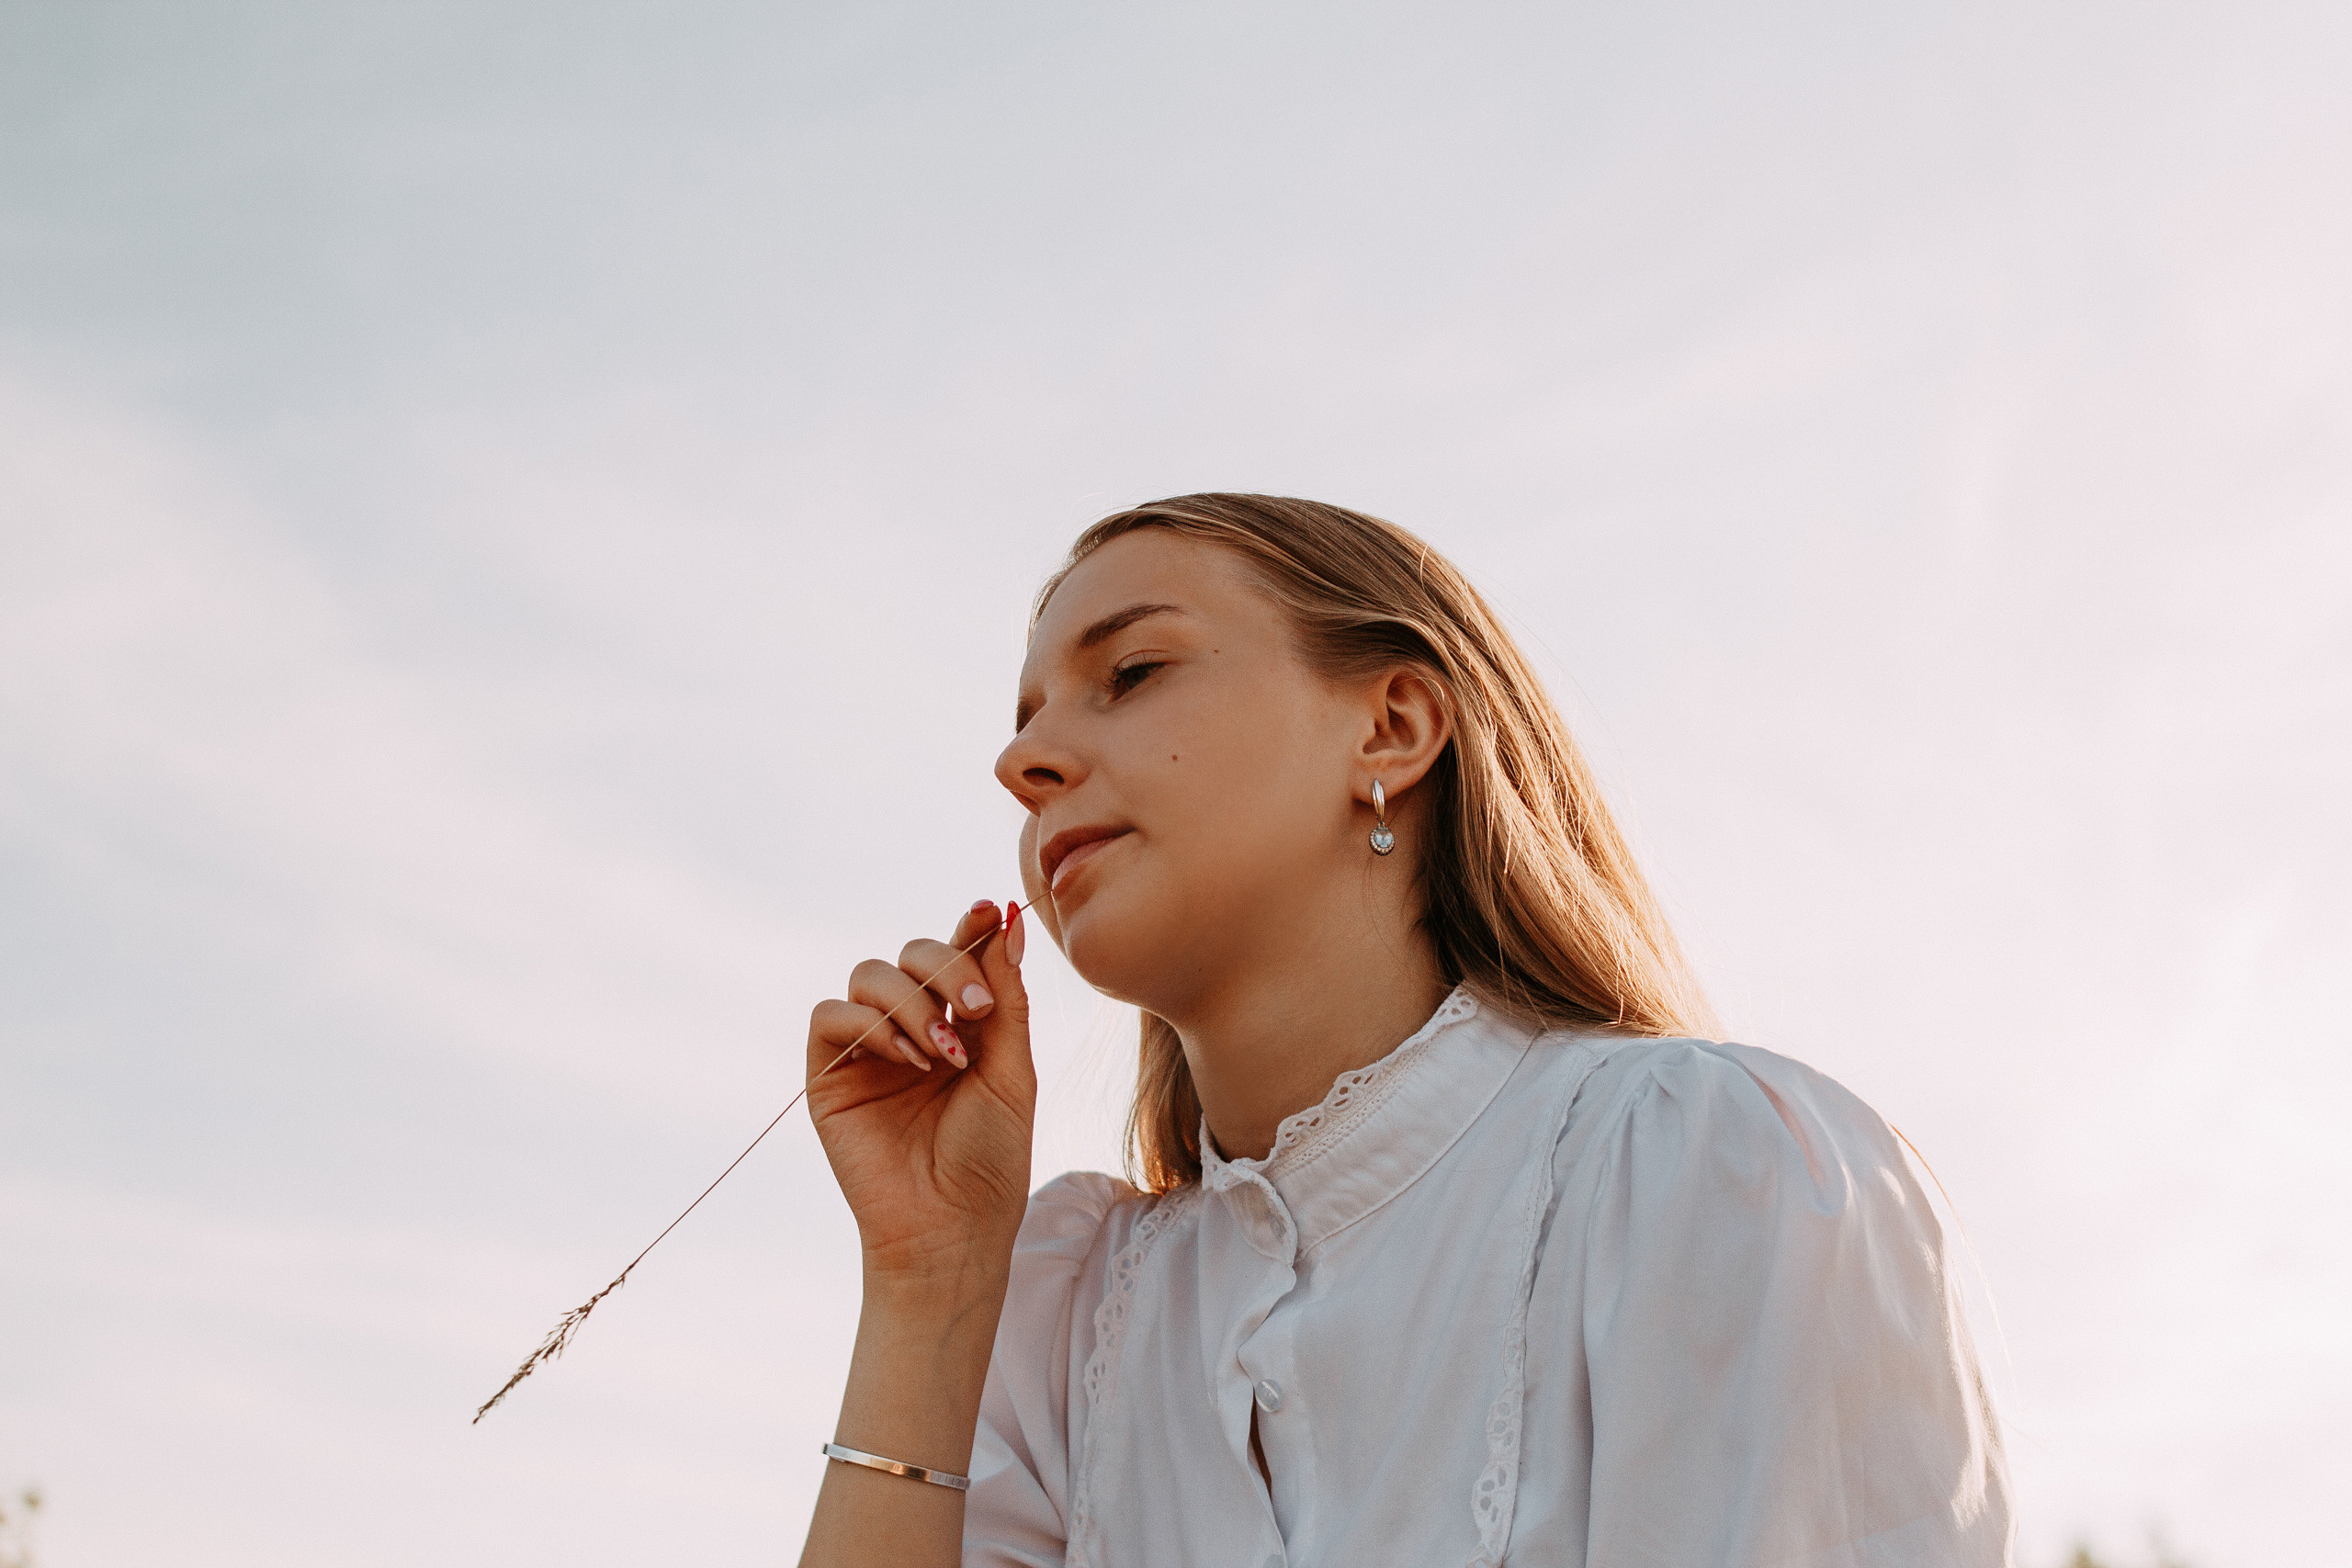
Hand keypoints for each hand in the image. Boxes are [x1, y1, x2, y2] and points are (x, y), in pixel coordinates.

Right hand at [805, 900, 1034, 1279]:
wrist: (953, 1227)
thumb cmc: (990, 1157)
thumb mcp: (1010, 1069)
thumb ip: (1004, 996)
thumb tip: (1005, 920)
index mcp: (957, 1023)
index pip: (956, 954)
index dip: (969, 927)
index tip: (989, 909)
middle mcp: (909, 1027)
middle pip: (910, 953)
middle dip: (945, 966)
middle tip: (976, 1008)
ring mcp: (866, 1050)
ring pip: (869, 974)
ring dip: (911, 1001)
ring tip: (943, 1053)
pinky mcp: (828, 1076)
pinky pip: (830, 1016)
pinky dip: (871, 1024)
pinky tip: (911, 1061)